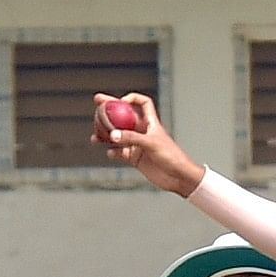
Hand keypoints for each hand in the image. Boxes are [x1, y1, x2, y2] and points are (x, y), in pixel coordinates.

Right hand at [92, 92, 206, 195]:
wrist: (179, 178)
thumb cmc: (173, 157)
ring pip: (118, 135)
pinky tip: (110, 153)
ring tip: (95, 136)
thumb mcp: (152, 144)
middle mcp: (143, 132)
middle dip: (110, 109)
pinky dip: (113, 152)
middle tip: (96, 102)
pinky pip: (120, 153)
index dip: (132, 98)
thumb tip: (112, 135)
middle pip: (124, 116)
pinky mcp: (136, 158)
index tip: (120, 100)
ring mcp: (138, 145)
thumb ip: (131, 138)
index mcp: (151, 123)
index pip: (143, 103)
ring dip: (106, 134)